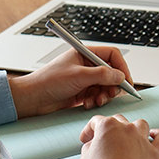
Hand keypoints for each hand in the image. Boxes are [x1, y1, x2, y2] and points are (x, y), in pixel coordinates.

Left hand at [7, 46, 134, 118]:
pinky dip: (96, 101)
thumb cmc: (48, 81)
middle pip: (111, 73)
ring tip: (97, 101)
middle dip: (113, 85)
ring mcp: (84, 79)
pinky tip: (88, 104)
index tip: (127, 81)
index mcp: (84, 54)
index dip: (121, 67)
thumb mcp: (78, 76)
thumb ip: (101, 75)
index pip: (111, 55)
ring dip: (104, 95)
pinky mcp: (81, 92)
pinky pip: (97, 96)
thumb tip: (120, 76)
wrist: (32, 98)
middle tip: (111, 94)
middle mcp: (86, 65)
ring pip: (105, 86)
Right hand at [79, 114, 158, 158]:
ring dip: (134, 128)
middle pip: (119, 120)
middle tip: (105, 141)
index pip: (96, 121)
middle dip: (110, 129)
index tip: (87, 140)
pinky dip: (158, 135)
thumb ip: (89, 146)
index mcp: (108, 126)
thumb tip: (94, 145)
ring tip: (130, 136)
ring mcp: (142, 139)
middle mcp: (126, 128)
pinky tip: (154, 135)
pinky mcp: (154, 152)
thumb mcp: (85, 157)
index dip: (89, 130)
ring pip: (140, 124)